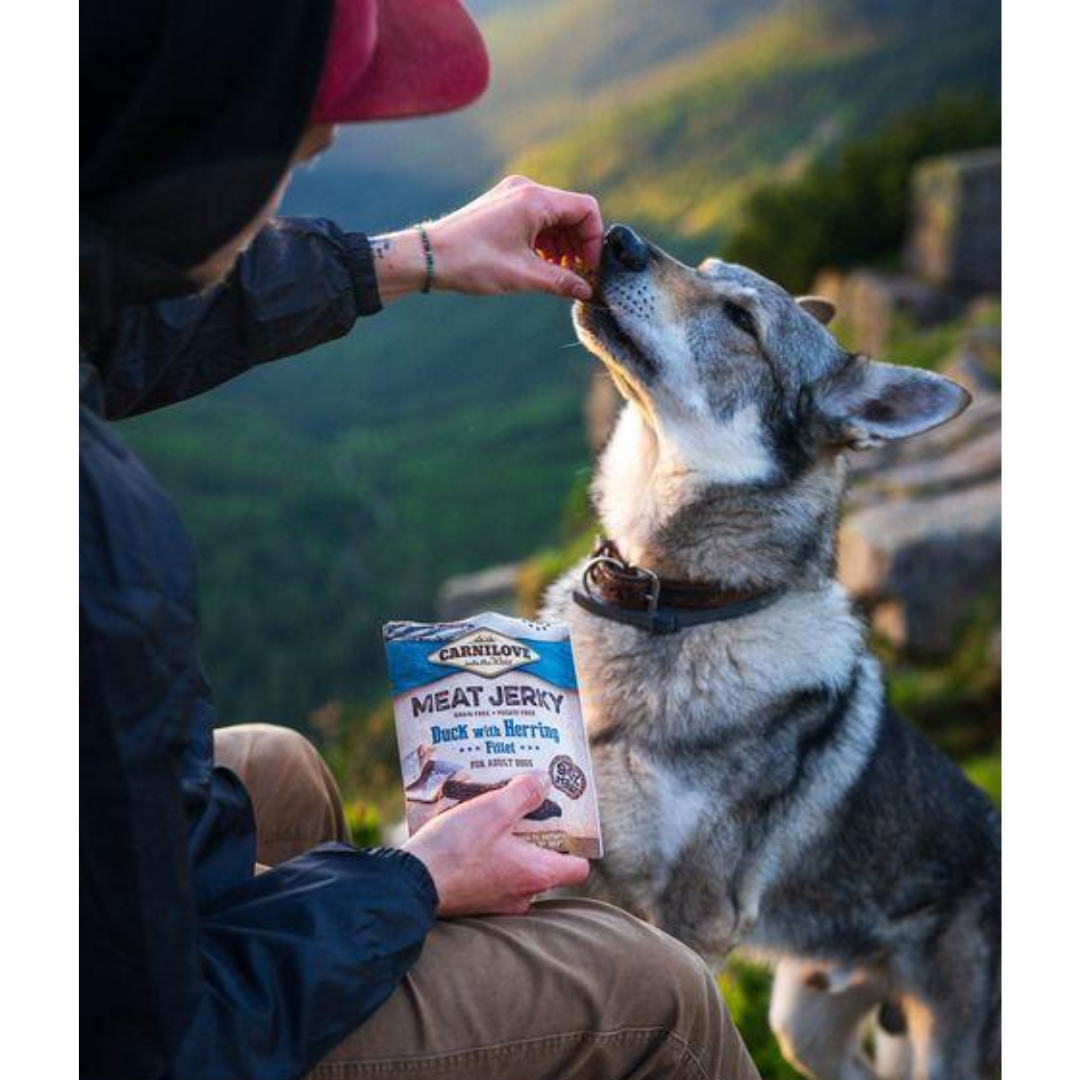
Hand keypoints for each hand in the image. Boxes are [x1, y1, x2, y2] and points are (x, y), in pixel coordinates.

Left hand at [370, 176, 602, 303]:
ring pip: (554, 216)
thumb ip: (561, 281)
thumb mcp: (523, 276)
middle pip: (571, 212)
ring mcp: (512, 195)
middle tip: (576, 275)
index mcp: (534, 200)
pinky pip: (536, 218)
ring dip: (563, 244)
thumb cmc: (472, 262)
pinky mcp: (502, 205)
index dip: (594, 241)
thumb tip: (587, 291)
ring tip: (558, 273)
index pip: (586, 209)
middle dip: (579, 244)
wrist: (427, 256)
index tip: (589, 269)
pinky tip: (541, 263)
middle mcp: (526, 189)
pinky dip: (545, 240)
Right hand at [402, 773, 590, 916]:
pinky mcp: (474, 902)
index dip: (576, 845)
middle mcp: (522, 896)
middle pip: (545, 865)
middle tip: (525, 809)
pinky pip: (492, 877)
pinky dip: (488, 859)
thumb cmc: (456, 849)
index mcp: (536, 874)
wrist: (410, 884)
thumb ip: (524, 793)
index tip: (565, 821)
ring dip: (509, 846)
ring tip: (493, 817)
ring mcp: (497, 903)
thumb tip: (545, 781)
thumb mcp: (493, 809)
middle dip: (537, 837)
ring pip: (516, 870)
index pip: (577, 868)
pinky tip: (470, 837)